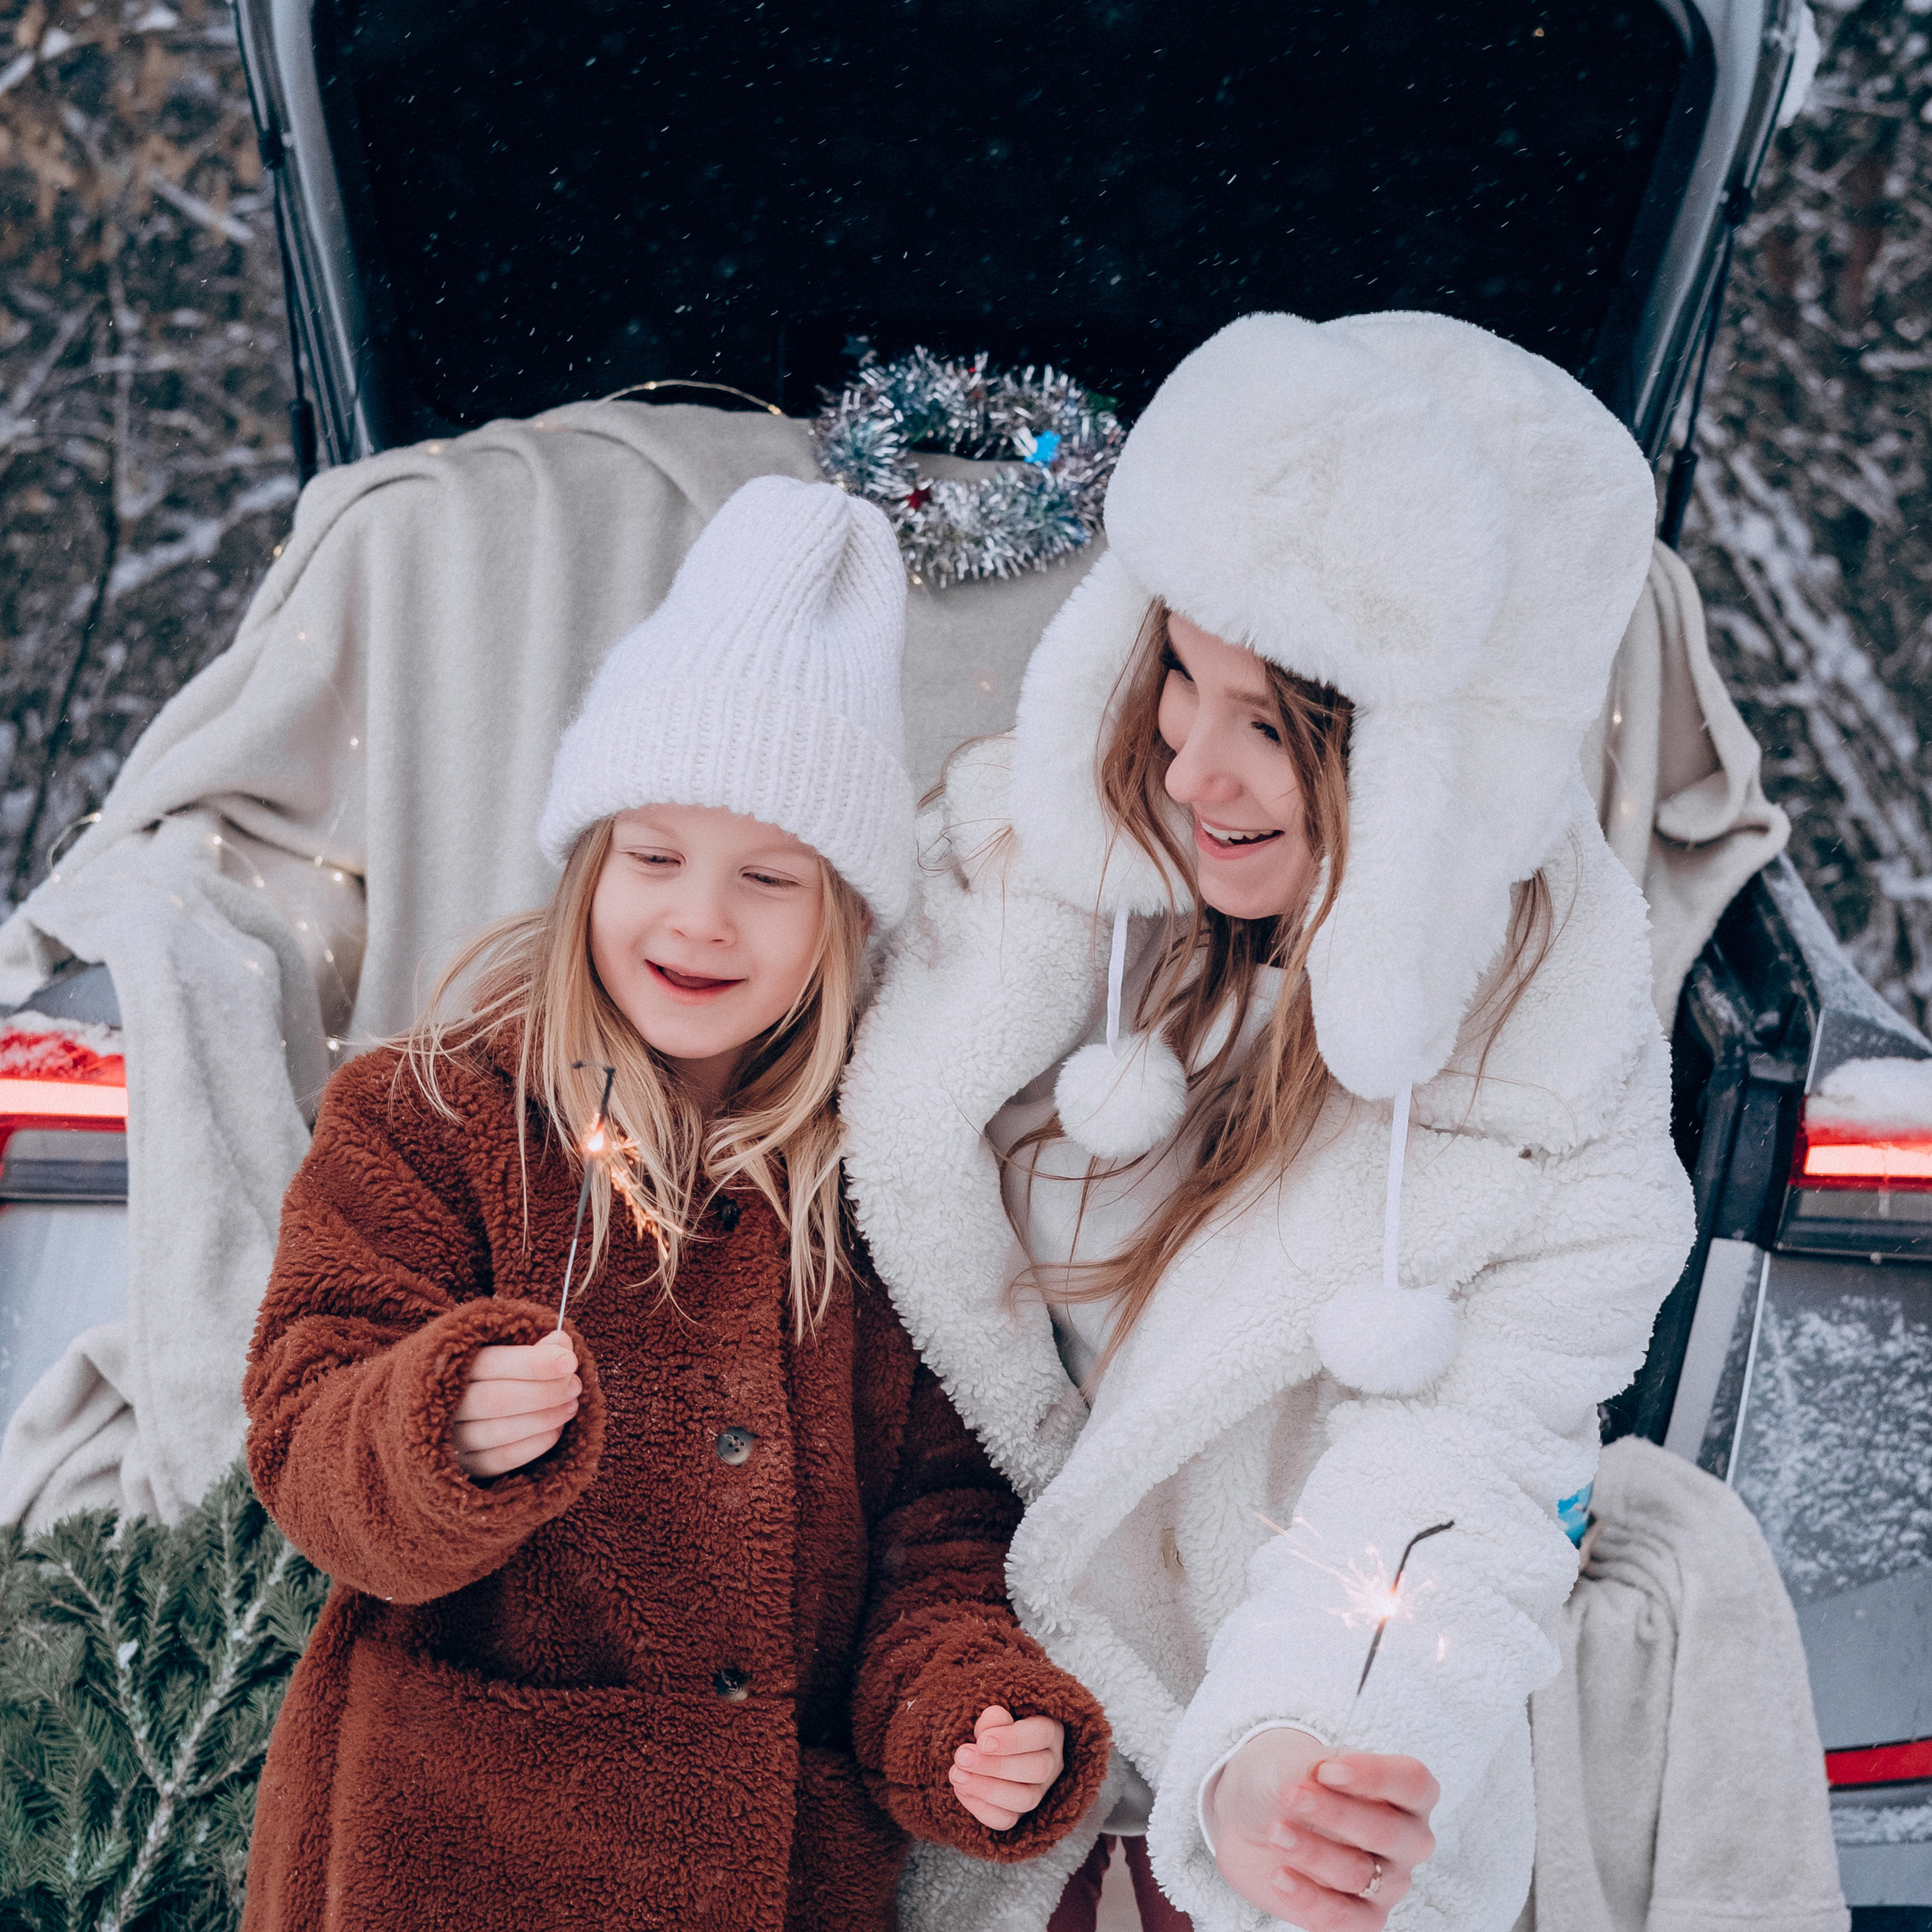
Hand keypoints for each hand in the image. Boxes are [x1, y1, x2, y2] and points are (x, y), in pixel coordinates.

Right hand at [450, 1332, 580, 1477]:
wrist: (462, 1412)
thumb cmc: (495, 1375)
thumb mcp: (509, 1352)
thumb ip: (535, 1347)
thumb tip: (560, 1343)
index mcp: (450, 1366)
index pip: (490, 1363)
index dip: (532, 1363)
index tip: (569, 1362)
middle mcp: (445, 1404)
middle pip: (495, 1400)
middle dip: (544, 1393)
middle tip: (575, 1386)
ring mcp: (450, 1439)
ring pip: (499, 1431)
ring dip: (543, 1419)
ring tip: (570, 1406)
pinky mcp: (462, 1467)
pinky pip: (499, 1460)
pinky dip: (533, 1445)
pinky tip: (555, 1431)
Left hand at [948, 1704, 1066, 1830]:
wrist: (985, 1752)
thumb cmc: (993, 1729)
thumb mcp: (994, 1718)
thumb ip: (993, 1720)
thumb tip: (988, 1732)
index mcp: (1050, 1732)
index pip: (1041, 1735)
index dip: (1012, 1740)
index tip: (981, 1742)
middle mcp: (1051, 1764)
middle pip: (1036, 1770)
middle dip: (995, 1766)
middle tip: (962, 1757)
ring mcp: (1039, 1793)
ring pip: (1025, 1800)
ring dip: (987, 1789)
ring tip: (958, 1775)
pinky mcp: (1020, 1815)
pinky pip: (1006, 1821)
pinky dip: (982, 1808)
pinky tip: (962, 1790)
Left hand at [1205, 1730, 1437, 1928]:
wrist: (1253, 1817)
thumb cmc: (1289, 1781)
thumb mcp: (1296, 1762)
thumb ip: (1314, 1770)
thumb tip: (1320, 1783)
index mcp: (1406, 1793)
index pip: (1413, 1783)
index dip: (1373, 1776)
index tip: (1325, 1770)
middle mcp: (1406, 1841)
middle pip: (1388, 1832)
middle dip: (1335, 1813)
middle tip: (1292, 1796)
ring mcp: (1388, 1884)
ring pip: (1360, 1875)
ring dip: (1312, 1852)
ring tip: (1276, 1833)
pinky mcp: (1360, 1918)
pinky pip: (1344, 1919)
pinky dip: (1309, 1898)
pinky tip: (1281, 1876)